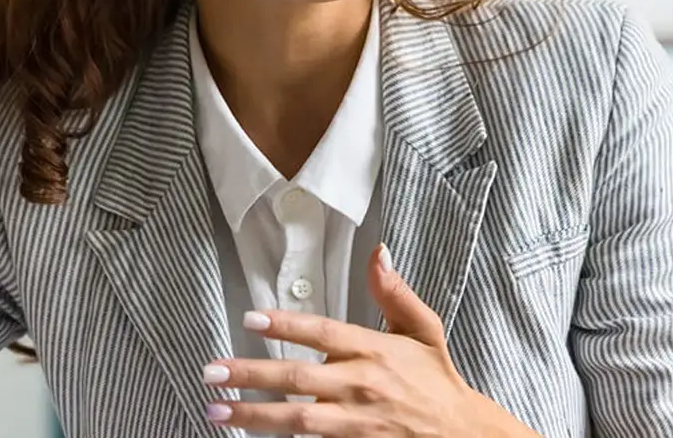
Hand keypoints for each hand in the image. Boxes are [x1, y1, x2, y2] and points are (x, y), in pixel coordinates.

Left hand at [202, 244, 536, 435]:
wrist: (461, 434)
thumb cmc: (436, 379)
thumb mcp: (424, 328)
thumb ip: (395, 292)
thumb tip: (379, 253)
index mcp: (374, 349)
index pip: (322, 332)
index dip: (286, 324)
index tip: (252, 317)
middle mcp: (360, 384)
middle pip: (298, 379)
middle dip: (251, 374)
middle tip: (211, 372)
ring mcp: (354, 421)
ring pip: (295, 420)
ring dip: (252, 415)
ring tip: (216, 410)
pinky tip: (250, 435)